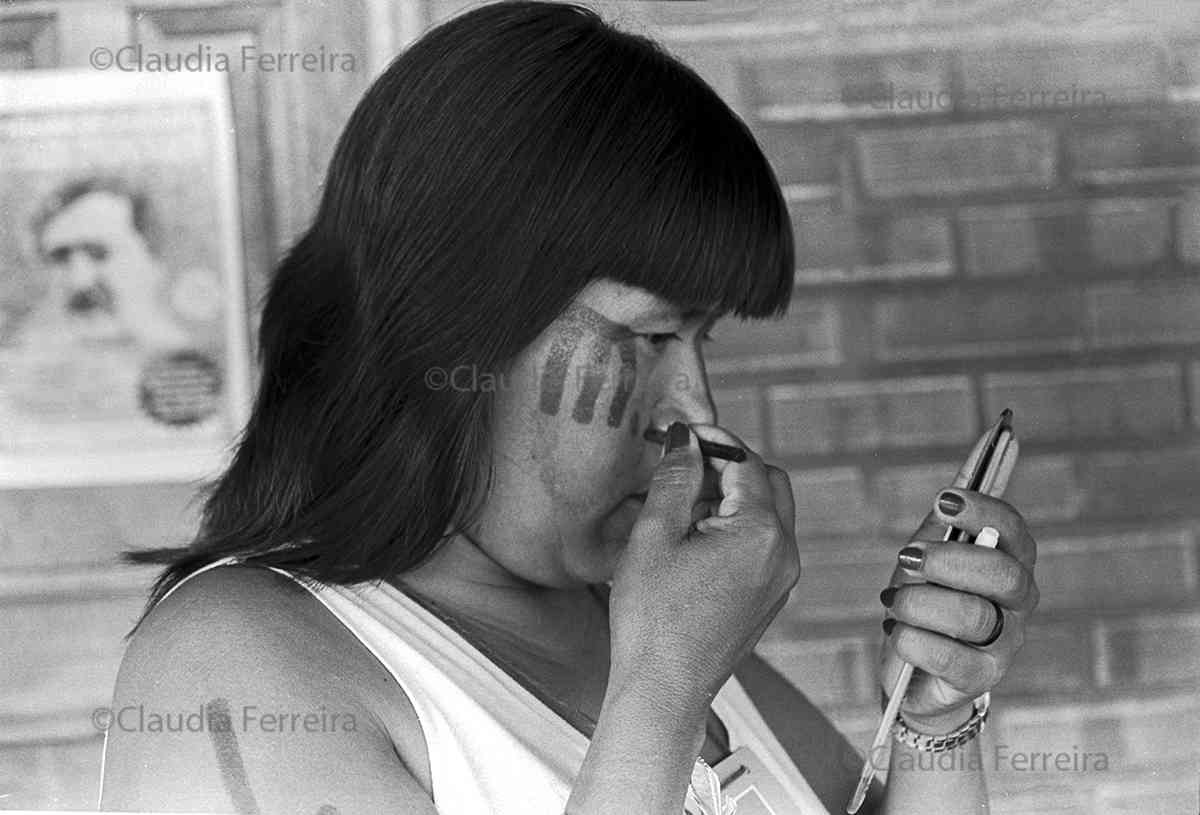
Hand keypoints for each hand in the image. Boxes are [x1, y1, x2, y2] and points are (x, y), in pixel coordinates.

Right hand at [607, 421, 800, 706]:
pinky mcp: (772, 596)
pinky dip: (738, 528)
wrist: (664, 688)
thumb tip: (685, 438)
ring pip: (770, 513)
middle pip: (769, 482)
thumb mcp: (654, 536)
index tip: (682, 434)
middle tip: (684, 468)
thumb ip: (675, 478)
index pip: (746, 462)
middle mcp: (784, 553)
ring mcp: (783, 578)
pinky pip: (765, 544)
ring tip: (682, 509)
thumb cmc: (653, 620)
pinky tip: (695, 541)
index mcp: (759, 533)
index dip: (713, 440)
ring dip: (733, 497)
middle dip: (729, 466)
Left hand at [878, 442, 1039, 730]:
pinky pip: (951, 658)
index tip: (942, 501)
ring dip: (920, 604)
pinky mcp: (982, 678)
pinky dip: (913, 641)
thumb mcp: (930, 554)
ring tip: (894, 603)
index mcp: (1010, 561)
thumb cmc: (926, 602)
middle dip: (948, 561)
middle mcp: (1018, 601)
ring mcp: (1006, 643)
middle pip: (1002, 574)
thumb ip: (947, 519)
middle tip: (907, 557)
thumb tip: (970, 466)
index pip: (1013, 529)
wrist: (912, 670)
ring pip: (973, 616)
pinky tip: (897, 632)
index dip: (981, 511)